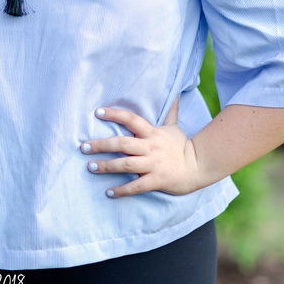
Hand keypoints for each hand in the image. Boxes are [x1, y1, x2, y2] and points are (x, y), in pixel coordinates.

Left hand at [80, 99, 202, 197]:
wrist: (200, 166)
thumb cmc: (182, 146)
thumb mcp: (174, 126)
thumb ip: (170, 110)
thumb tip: (176, 92)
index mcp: (152, 133)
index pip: (131, 119)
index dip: (115, 114)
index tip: (97, 112)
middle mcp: (150, 147)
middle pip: (122, 144)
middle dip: (101, 145)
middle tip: (83, 147)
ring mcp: (153, 164)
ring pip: (126, 165)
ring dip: (107, 166)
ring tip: (91, 167)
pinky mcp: (157, 180)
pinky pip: (136, 186)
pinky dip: (122, 190)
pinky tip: (109, 192)